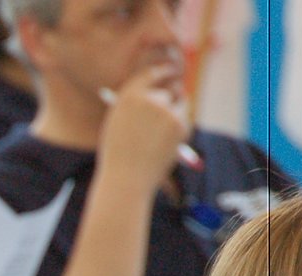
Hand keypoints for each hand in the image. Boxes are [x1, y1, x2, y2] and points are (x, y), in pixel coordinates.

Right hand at [98, 63, 188, 194]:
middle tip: (166, 114)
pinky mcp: (179, 123)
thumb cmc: (117, 154)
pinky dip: (178, 128)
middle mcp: (148, 98)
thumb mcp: (117, 123)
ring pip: (180, 103)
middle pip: (170, 89)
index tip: (170, 72)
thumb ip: (135, 105)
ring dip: (175, 112)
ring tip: (159, 137)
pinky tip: (163, 145)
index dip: (163, 71)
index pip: (151, 73)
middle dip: (170, 100)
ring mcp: (165, 110)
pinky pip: (184, 118)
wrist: (126, 178)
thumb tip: (157, 92)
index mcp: (128, 96)